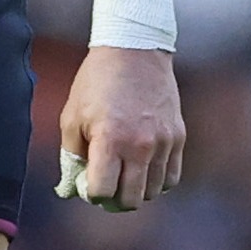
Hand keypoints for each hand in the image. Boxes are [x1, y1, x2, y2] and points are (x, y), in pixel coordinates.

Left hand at [56, 46, 185, 211]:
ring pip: (153, 191)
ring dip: (136, 190)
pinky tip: (144, 168)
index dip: (92, 193)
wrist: (134, 49)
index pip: (103, 192)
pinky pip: (172, 177)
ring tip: (125, 175)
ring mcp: (163, 142)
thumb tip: (73, 188)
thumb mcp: (72, 116)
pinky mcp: (178, 136)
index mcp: (110, 139)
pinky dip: (157, 180)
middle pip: (131, 200)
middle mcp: (140, 145)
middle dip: (114, 200)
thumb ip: (71, 156)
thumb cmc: (96, 82)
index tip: (89, 182)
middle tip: (107, 186)